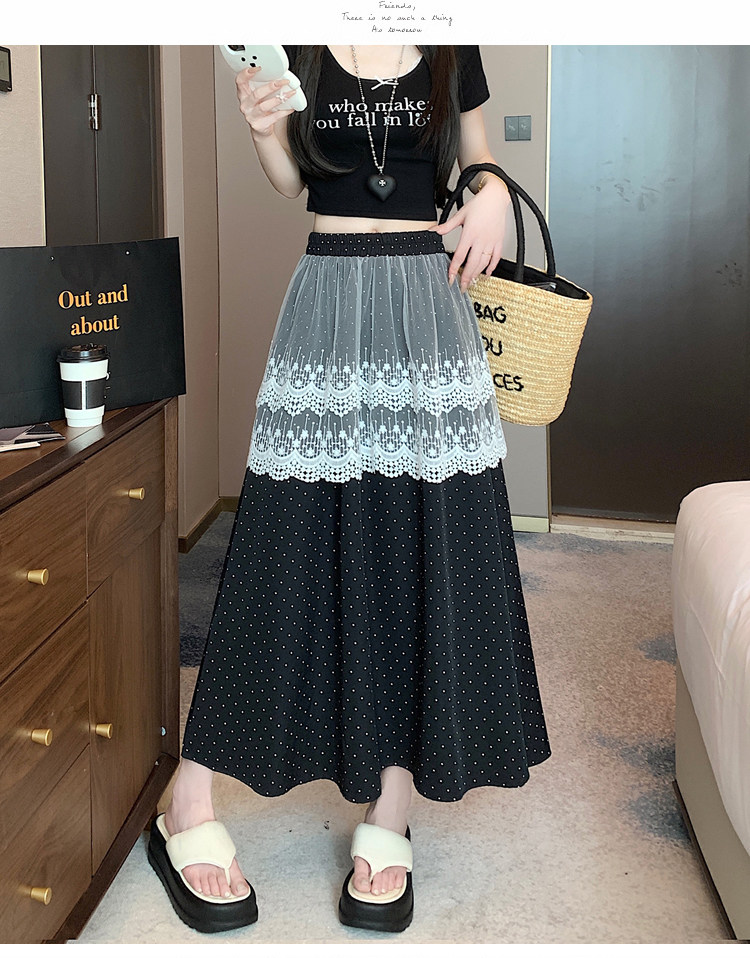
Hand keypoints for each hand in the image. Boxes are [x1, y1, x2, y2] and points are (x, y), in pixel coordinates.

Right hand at [235, 66, 294, 137]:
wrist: (261, 130)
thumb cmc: (261, 110)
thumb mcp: (258, 97)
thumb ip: (262, 86)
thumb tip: (279, 76)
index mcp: (243, 94)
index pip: (240, 81)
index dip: (247, 74)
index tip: (258, 68)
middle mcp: (245, 105)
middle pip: (256, 94)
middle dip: (271, 87)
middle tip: (282, 82)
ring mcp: (251, 116)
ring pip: (265, 106)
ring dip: (279, 99)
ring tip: (289, 94)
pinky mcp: (259, 125)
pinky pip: (273, 117)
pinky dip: (284, 111)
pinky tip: (290, 107)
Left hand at [432, 178, 510, 292]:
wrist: (495, 197)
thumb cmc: (478, 205)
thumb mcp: (460, 215)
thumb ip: (446, 226)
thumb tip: (433, 231)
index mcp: (469, 233)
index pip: (459, 256)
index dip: (454, 269)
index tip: (450, 278)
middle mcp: (481, 239)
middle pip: (472, 263)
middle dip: (466, 278)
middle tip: (461, 288)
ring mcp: (491, 241)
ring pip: (484, 263)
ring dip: (477, 274)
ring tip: (471, 283)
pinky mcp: (499, 241)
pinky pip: (496, 258)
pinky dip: (491, 267)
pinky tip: (486, 274)